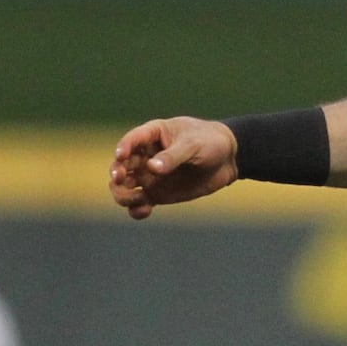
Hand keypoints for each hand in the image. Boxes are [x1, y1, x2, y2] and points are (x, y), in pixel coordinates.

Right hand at [108, 117, 239, 219]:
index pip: (131, 140)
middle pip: (120, 166)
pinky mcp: (156, 194)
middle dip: (117, 174)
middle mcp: (145, 156)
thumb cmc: (211, 142)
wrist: (228, 160)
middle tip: (122, 180)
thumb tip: (152, 168)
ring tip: (139, 198)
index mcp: (153, 135)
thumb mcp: (194, 145)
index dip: (123, 148)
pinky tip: (145, 210)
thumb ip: (173, 156)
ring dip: (122, 195)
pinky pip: (138, 204)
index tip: (121, 156)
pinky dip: (135, 210)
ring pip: (123, 188)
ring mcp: (149, 176)